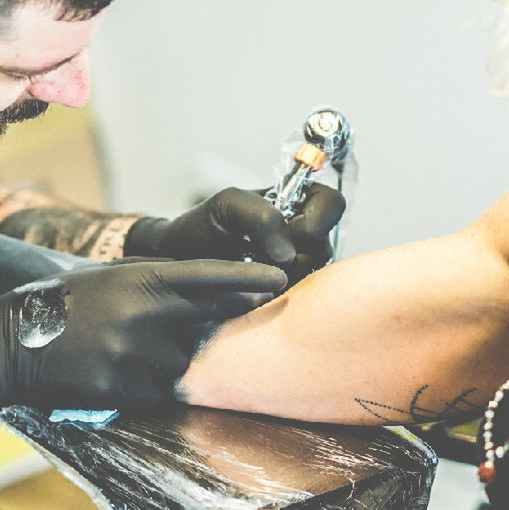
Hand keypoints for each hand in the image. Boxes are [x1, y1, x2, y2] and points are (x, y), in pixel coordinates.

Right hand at [0, 259, 286, 410]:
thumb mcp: (114, 277)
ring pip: (180, 364)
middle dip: (210, 324)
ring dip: (166, 360)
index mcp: (144, 278)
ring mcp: (136, 354)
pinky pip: (155, 390)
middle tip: (205, 321)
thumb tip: (215, 292)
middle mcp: (146, 314)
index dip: (249, 279)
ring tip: (125, 349)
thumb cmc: (66, 302)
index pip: (212, 276)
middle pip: (205, 324)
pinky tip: (114, 371)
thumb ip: (163, 283)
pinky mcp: (125, 389)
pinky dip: (145, 384)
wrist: (14, 341)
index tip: (280, 280)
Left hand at [122, 185, 345, 283]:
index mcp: (297, 205)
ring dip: (281, 278)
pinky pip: (296, 304)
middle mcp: (303, 240)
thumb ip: (260, 214)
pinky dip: (272, 297)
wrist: (176, 263)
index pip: (332, 204)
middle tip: (259, 255)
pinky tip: (251, 291)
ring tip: (249, 271)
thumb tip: (287, 254)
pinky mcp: (284, 301)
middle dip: (294, 254)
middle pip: (325, 248)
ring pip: (313, 280)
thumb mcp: (226, 204)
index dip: (318, 219)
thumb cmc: (201, 227)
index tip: (291, 230)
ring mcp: (297, 272)